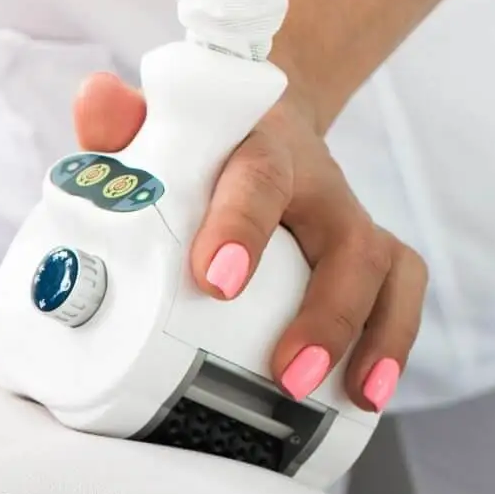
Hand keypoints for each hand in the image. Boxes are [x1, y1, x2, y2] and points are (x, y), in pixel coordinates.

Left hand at [73, 71, 425, 413]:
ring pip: (382, 268)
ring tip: (347, 392)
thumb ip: (124, 121)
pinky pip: (400, 291)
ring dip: (368, 334)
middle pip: (344, 241)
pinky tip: (370, 392)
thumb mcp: (159, 128)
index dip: (242, 229)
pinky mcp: (369, 254)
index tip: (217, 282)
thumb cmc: (201, 145)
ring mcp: (349, 221)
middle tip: (288, 371)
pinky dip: (393, 339)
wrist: (261, 127)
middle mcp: (318, 185)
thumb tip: (94, 101)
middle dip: (323, 312)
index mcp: (260, 151)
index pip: (257, 181)